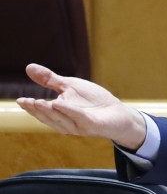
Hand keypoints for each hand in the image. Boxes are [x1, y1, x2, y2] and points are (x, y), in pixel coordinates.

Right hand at [15, 64, 146, 150]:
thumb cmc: (93, 101)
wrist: (118, 113)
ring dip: (49, 111)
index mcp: (59, 114)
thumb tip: (29, 67)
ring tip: (38, 102)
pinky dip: (69, 111)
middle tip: (25, 101)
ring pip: (60, 119)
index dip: (31, 107)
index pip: (42, 111)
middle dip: (37, 110)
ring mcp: (79, 125)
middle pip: (49, 116)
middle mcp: (66, 122)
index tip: (20, 100)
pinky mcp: (92, 125)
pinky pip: (79, 117)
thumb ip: (50, 80)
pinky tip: (59, 103)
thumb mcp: (70, 86)